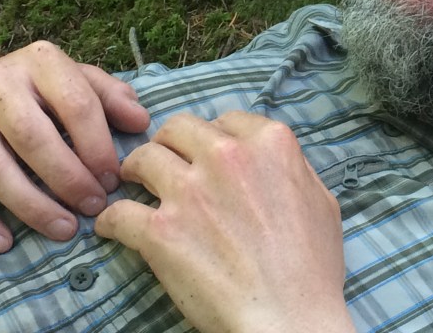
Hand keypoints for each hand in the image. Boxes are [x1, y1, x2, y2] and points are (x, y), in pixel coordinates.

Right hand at [0, 41, 149, 251]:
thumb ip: (112, 97)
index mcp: (40, 60)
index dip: (98, 147)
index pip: (77, 104)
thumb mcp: (79, 80)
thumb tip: (142, 122)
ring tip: (62, 229)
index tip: (113, 181)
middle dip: (67, 178)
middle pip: (33, 136)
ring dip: (31, 205)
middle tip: (92, 207)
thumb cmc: (41, 88)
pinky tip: (3, 241)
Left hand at [95, 112, 355, 332]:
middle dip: (170, 144)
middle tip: (165, 164)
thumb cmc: (312, 269)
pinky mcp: (160, 231)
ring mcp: (190, 191)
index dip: (213, 137)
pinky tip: (114, 227)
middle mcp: (227, 156)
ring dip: (136, 171)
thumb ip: (294, 168)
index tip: (205, 154)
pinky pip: (118, 211)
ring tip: (134, 186)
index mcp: (270, 143)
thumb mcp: (321, 201)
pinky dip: (111, 220)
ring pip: (143, 157)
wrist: (290, 318)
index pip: (226, 119)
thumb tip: (273, 161)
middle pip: (178, 128)